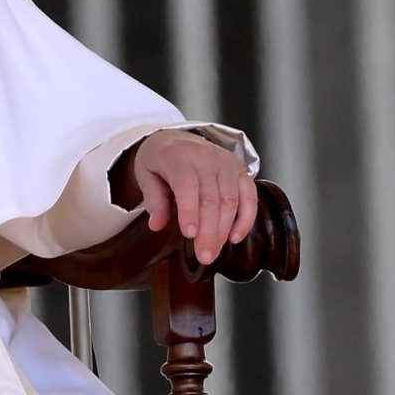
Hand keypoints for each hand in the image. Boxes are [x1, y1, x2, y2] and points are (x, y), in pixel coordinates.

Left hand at [129, 130, 257, 265]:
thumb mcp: (146, 174)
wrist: (176, 138)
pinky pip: (249, 196)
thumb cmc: (160, 159)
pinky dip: (245, 219)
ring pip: (230, 200)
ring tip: (213, 252)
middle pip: (211, 198)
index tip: (190, 234)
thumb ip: (153, 199)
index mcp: (178, 156)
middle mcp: (205, 157)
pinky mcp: (240, 170)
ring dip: (224, 230)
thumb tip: (156, 225)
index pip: (187, 184)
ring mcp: (226, 163)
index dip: (189, 210)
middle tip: (204, 256)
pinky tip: (235, 237)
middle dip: (209, 230)